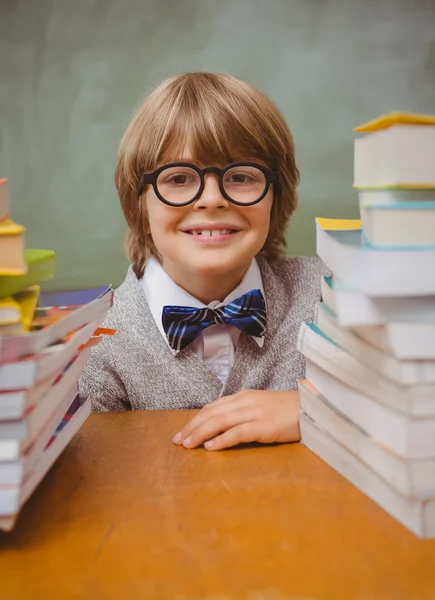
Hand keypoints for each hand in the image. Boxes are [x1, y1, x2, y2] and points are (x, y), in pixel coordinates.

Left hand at [172, 389, 300, 450]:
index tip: (182, 431)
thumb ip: (243, 412)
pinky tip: (211, 448)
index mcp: (244, 396)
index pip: (213, 407)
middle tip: (178, 440)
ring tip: (188, 445)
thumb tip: (223, 425)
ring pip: (220, 421)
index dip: (196, 419)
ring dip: (201, 433)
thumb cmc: (288, 410)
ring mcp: (254, 413)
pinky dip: (222, 440)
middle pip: (211, 413)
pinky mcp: (263, 426)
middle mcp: (245, 402)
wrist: (313, 408)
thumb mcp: (262, 406)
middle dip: (192, 427)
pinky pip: (238, 433)